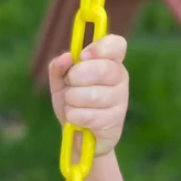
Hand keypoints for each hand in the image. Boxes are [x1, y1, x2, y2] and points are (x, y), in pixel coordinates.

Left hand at [48, 34, 128, 158]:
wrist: (79, 135)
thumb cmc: (74, 103)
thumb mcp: (61, 82)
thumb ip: (59, 66)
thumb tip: (66, 57)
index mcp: (110, 62)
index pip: (117, 45)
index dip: (100, 47)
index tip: (82, 55)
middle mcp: (120, 78)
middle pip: (102, 69)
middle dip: (76, 77)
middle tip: (69, 84)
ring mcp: (120, 100)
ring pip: (91, 94)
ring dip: (72, 99)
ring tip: (72, 104)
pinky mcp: (115, 121)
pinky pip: (87, 115)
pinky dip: (73, 116)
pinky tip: (74, 118)